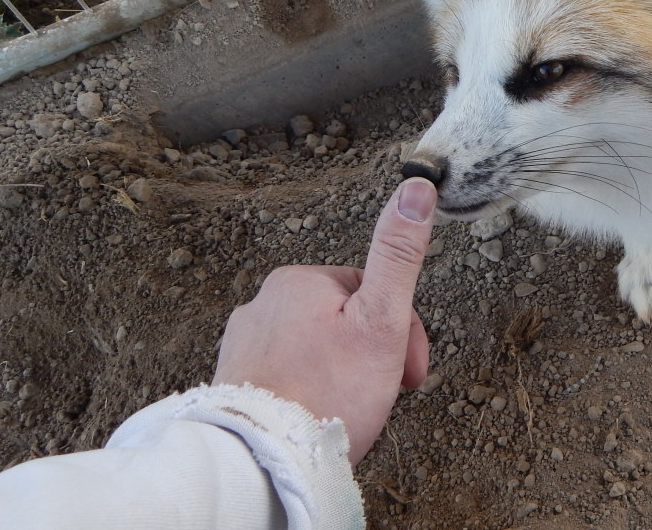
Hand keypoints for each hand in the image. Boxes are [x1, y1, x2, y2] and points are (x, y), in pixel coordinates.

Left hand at [212, 178, 437, 462]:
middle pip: (344, 322)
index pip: (372, 294)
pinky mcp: (235, 379)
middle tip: (378, 396)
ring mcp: (245, 343)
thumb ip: (398, 254)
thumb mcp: (381, 321)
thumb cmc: (327, 394)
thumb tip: (415, 189)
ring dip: (341, 377)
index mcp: (299, 280)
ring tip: (347, 411)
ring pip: (318, 350)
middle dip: (371, 358)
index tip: (407, 374)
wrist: (263, 462)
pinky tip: (318, 417)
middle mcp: (263, 303)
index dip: (402, 336)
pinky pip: (288, 376)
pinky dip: (309, 393)